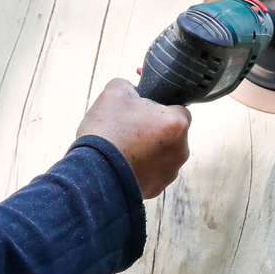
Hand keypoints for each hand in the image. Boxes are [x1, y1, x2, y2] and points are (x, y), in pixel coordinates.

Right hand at [76, 78, 191, 198]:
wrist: (94, 173)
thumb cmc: (107, 131)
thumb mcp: (115, 91)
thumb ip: (130, 85)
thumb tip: (131, 90)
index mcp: (177, 123)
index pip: (180, 108)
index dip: (160, 106)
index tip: (143, 109)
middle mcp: (180, 150)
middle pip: (171, 133)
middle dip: (153, 128)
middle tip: (129, 127)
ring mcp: (169, 172)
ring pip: (161, 154)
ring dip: (147, 149)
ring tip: (123, 147)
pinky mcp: (155, 188)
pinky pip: (151, 172)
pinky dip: (140, 167)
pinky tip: (122, 163)